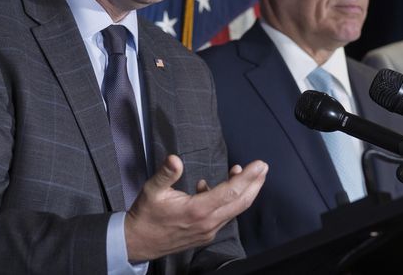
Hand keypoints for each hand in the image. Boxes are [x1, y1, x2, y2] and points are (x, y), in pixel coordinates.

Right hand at [124, 154, 266, 261]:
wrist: (138, 243)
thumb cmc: (146, 215)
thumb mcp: (152, 190)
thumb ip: (166, 174)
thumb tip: (175, 159)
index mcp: (197, 210)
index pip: (230, 191)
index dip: (248, 177)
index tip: (260, 164)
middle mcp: (207, 222)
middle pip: (240, 202)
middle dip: (255, 184)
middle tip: (264, 167)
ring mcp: (208, 230)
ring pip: (234, 210)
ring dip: (244, 192)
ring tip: (245, 173)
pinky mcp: (205, 234)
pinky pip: (224, 215)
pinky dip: (228, 201)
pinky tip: (217, 188)